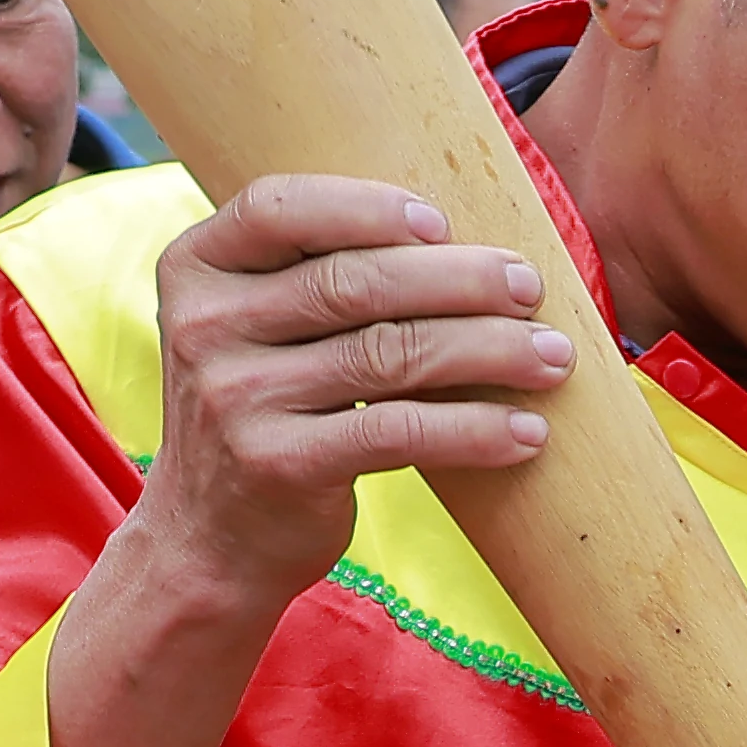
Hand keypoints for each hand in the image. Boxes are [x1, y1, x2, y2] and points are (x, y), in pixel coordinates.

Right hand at [123, 175, 577, 626]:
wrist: (212, 539)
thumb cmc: (262, 415)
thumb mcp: (255, 332)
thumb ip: (310, 279)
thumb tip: (458, 243)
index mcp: (195, 268)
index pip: (280, 207)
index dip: (367, 206)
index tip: (443, 222)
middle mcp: (207, 327)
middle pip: (353, 282)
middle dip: (458, 280)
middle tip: (528, 287)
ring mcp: (238, 398)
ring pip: (389, 353)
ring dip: (487, 350)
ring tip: (551, 357)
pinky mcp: (281, 465)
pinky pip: (400, 432)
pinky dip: (473, 429)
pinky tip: (526, 432)